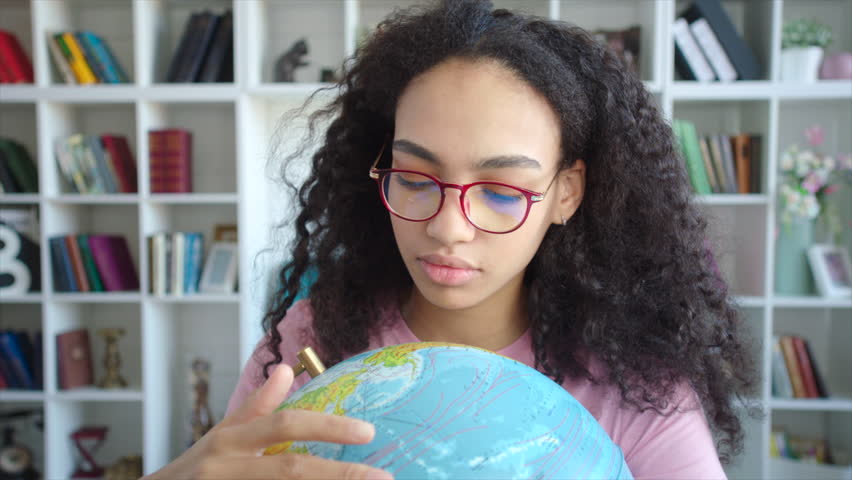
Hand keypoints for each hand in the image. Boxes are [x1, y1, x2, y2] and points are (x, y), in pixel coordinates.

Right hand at [142, 364, 393, 479]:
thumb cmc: (193, 472)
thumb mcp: (220, 437)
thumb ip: (256, 408)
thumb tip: (287, 370)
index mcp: (229, 441)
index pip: (284, 426)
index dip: (328, 427)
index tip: (368, 433)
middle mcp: (225, 467)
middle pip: (290, 470)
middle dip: (340, 474)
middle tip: (383, 477)